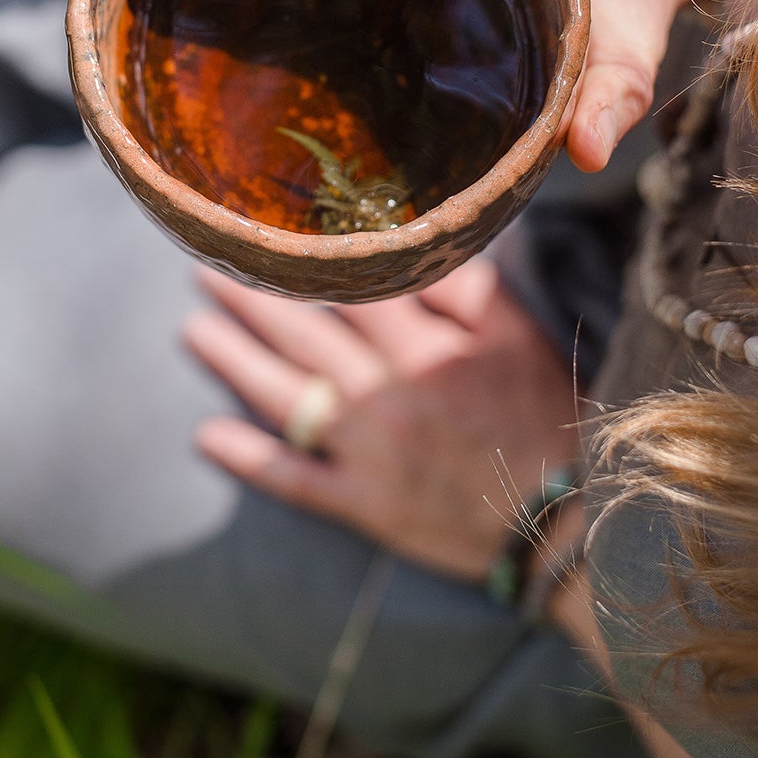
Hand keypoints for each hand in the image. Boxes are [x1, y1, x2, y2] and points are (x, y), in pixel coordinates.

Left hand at [183, 261, 576, 582]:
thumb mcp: (521, 338)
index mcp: (424, 348)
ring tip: (192, 331)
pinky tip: (207, 436)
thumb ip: (469, 290)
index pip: (351, 289)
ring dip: (234, 361)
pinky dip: (248, 459)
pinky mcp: (363, 504)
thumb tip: (418, 248)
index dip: (306, 258)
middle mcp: (385, 394)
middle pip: (303, 333)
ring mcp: (368, 451)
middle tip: (205, 270)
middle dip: (250, 298)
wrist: (565, 525)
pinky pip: (294, 480)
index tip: (268, 232)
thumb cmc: (548, 420)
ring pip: (286, 396)